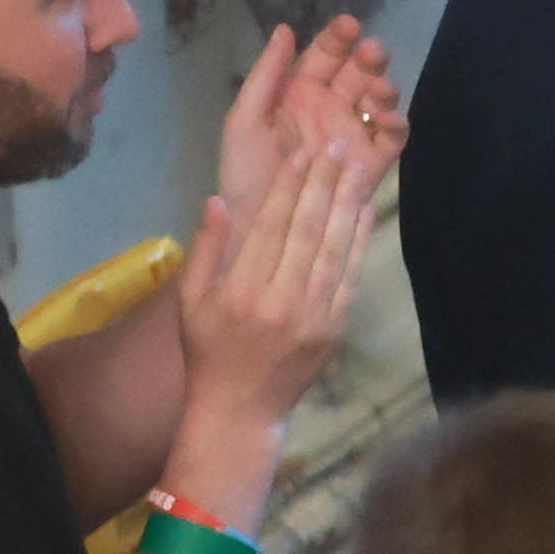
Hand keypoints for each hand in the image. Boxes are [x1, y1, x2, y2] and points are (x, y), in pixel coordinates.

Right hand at [174, 141, 382, 429]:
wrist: (242, 409)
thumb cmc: (209, 350)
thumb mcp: (190, 301)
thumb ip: (205, 250)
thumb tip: (217, 199)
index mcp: (240, 290)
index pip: (270, 226)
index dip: (288, 186)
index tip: (303, 152)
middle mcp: (279, 299)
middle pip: (306, 229)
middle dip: (323, 183)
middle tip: (338, 145)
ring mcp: (313, 314)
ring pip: (333, 246)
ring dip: (347, 202)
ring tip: (356, 166)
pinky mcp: (336, 325)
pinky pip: (351, 274)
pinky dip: (359, 240)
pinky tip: (364, 209)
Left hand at [212, 16, 405, 211]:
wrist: (257, 227)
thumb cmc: (245, 174)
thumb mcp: (243, 121)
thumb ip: (264, 76)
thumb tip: (286, 29)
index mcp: (299, 94)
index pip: (324, 56)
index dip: (337, 38)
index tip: (349, 25)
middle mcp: (331, 108)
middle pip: (358, 72)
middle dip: (368, 57)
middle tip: (372, 52)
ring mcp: (354, 134)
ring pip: (380, 99)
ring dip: (384, 88)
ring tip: (378, 89)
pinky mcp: (372, 162)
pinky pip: (393, 137)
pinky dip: (396, 124)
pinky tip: (388, 120)